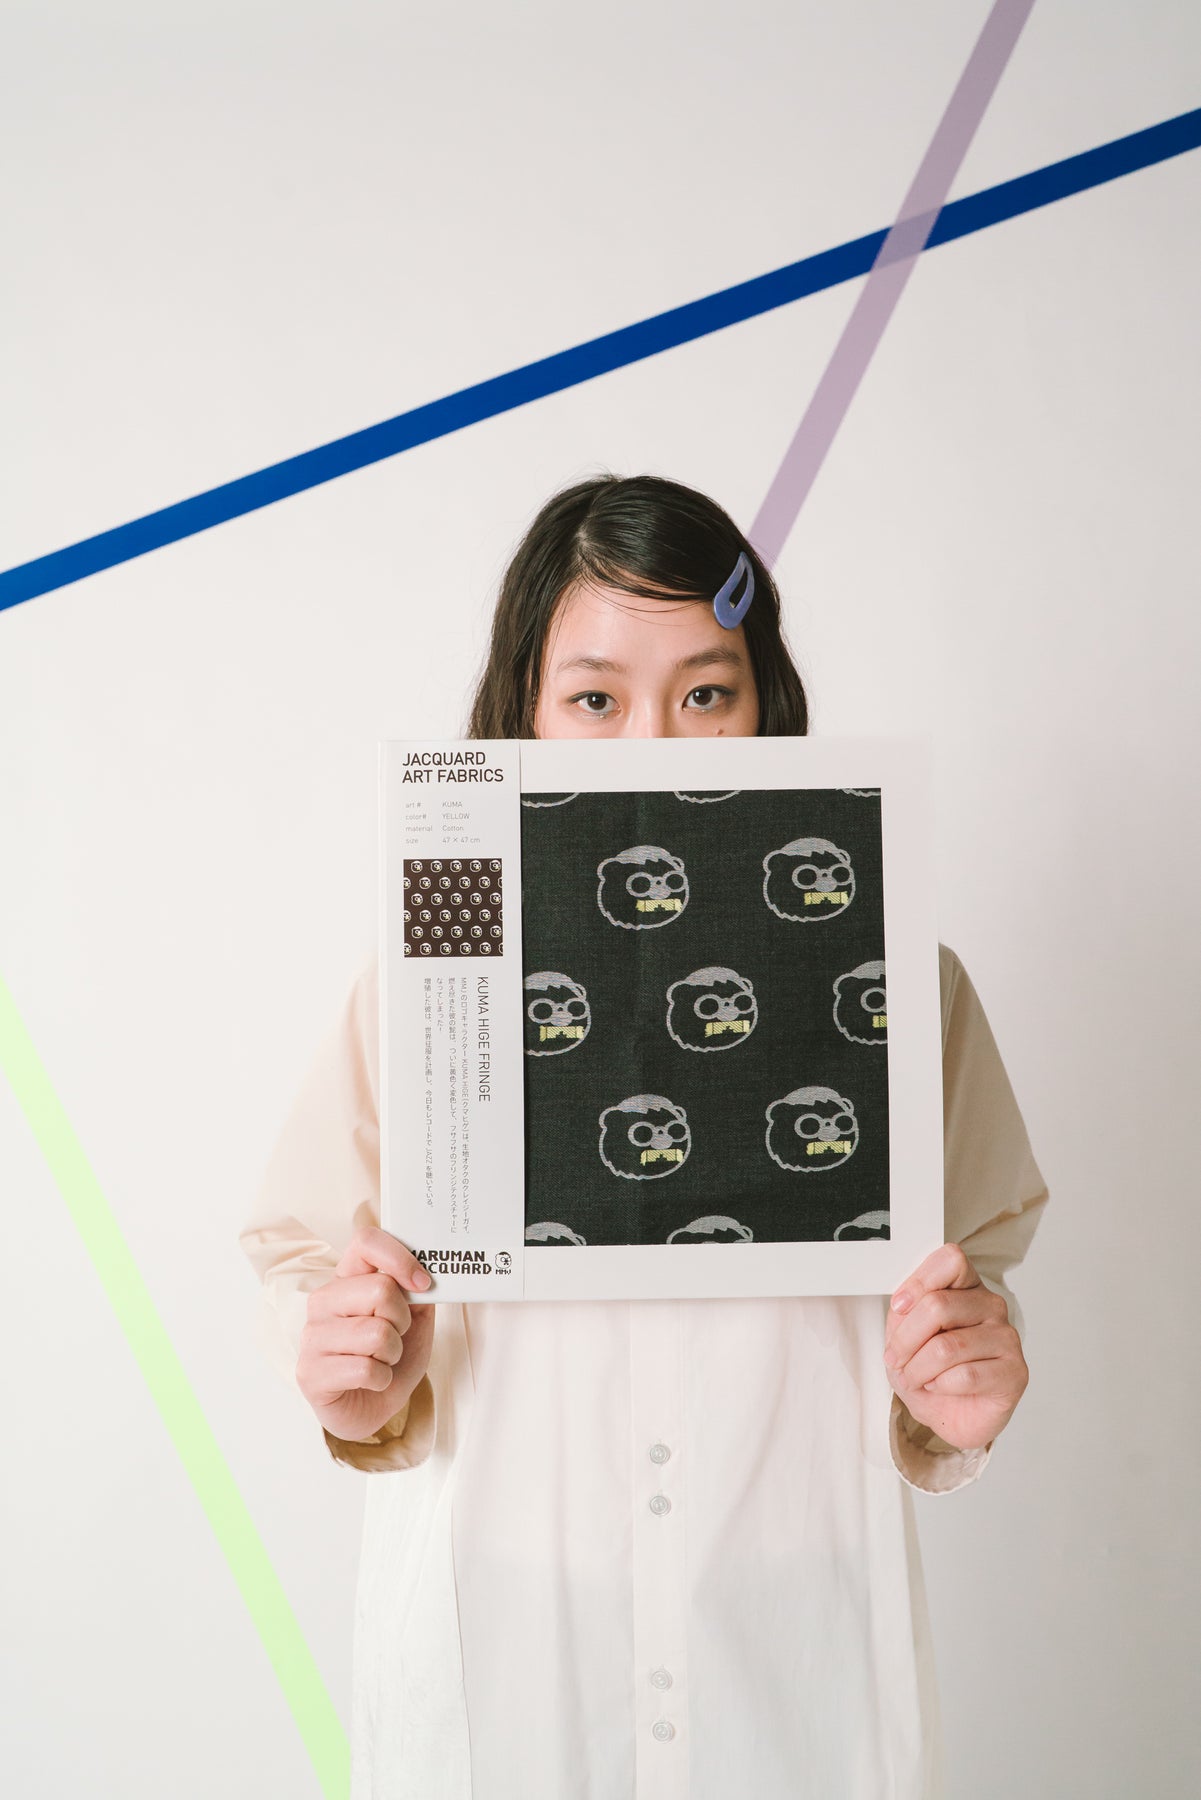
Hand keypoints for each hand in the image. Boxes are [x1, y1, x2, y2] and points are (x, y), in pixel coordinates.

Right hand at [297, 1226, 435, 1443]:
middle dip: (403, 1321)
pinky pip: (366, 1369)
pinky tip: (371, 1381)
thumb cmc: (389, 1360)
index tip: (422, 1283)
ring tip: (381, 1361)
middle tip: (396, 1336)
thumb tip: (427, 1273)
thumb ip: (418, 1293)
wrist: (369, 1409)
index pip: (365, 1242)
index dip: (399, 1258)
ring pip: (376, 1333)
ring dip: (392, 1354)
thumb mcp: (414, 1321)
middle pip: (380, 1290)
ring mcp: (312, 1336)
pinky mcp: (309, 1373)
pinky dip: (382, 1380)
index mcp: (347, 1279)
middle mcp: (323, 1301)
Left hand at [884, 1242, 1027, 1450]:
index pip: (951, 1260)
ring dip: (917, 1369)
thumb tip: (903, 1304)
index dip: (918, 1282)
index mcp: (966, 1286)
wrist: (954, 1416)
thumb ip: (905, 1315)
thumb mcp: (904, 1338)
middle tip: (895, 1358)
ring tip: (913, 1378)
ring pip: (947, 1346)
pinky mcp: (1015, 1372)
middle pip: (938, 1305)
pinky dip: (939, 1386)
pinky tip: (939, 1387)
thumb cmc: (931, 1371)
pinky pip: (965, 1375)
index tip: (898, 1307)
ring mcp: (1007, 1337)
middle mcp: (991, 1306)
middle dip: (905, 1339)